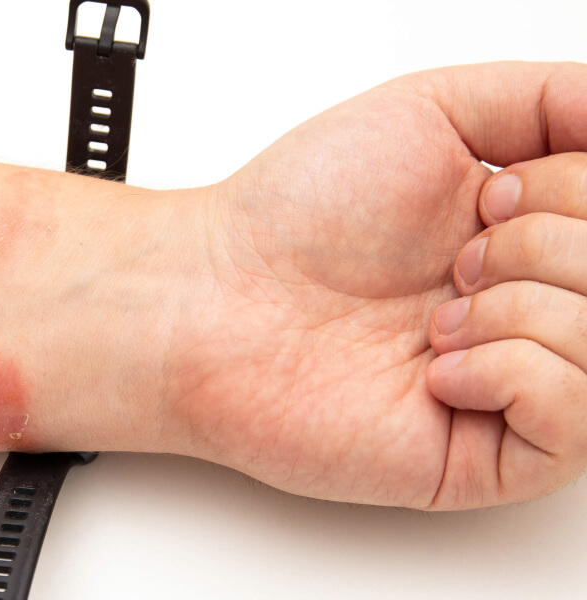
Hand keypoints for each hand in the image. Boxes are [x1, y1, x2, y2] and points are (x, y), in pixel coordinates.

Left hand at [161, 62, 586, 508]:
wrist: (212, 298)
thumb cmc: (297, 213)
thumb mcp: (432, 110)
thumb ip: (551, 101)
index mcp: (530, 235)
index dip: (573, 190)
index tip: (488, 193)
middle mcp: (527, 308)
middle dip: (543, 245)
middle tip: (453, 256)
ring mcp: (511, 384)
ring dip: (522, 304)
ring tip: (435, 314)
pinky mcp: (482, 454)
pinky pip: (575, 417)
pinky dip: (514, 371)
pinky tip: (436, 367)